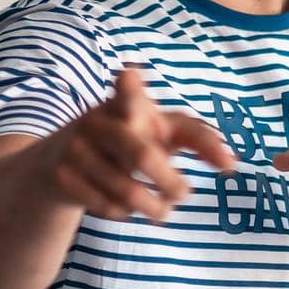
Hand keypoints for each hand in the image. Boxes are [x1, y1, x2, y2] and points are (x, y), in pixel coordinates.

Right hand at [42, 62, 237, 222]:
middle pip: (142, 157)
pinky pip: (106, 206)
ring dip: (153, 207)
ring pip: (126, 190)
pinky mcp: (62, 177)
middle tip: (185, 195)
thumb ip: (196, 137)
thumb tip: (231, 163)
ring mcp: (77, 149)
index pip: (128, 93)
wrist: (57, 161)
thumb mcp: (158, 129)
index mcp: (126, 105)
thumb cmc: (128, 139)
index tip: (129, 74)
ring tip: (164, 211)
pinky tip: (128, 208)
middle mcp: (98, 122)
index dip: (129, 87)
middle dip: (170, 183)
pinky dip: (125, 214)